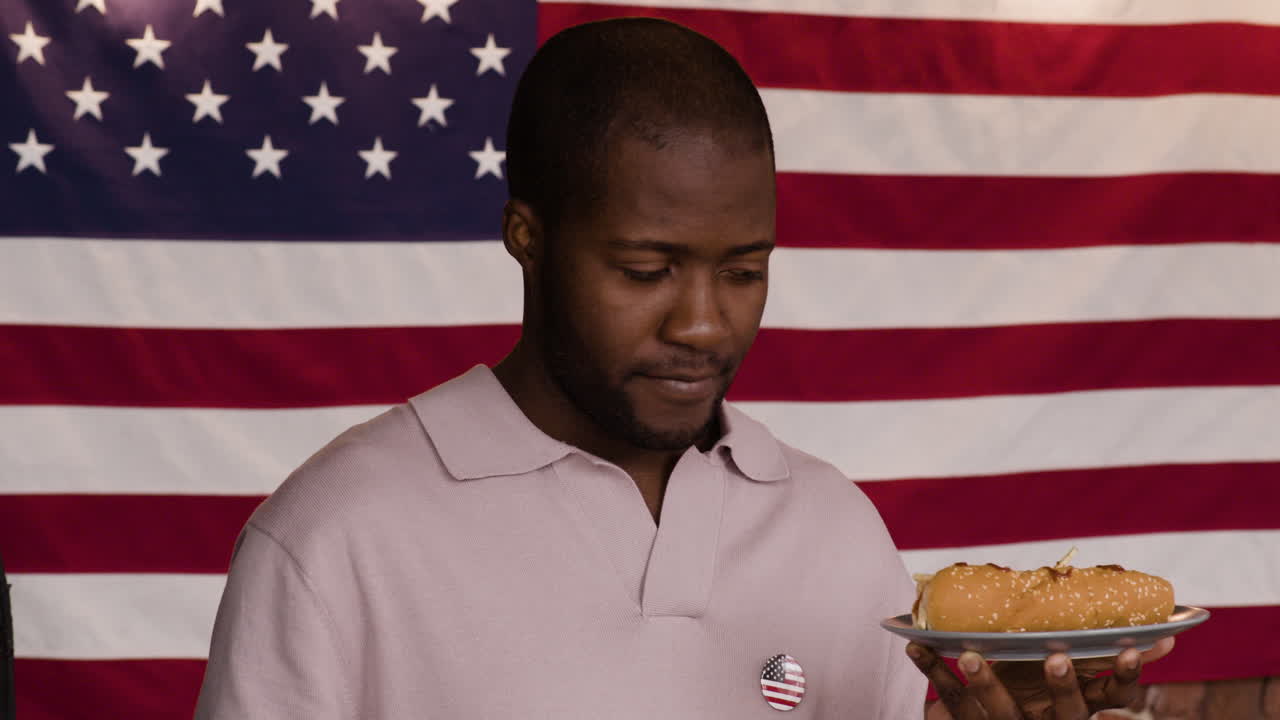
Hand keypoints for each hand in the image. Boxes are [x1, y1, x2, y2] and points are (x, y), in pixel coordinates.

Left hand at [907, 636, 1174, 718]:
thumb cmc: (1035, 697)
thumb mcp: (1070, 683)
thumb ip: (1100, 659)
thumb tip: (1160, 632)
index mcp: (1077, 710)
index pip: (1115, 698)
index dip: (1125, 676)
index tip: (1129, 649)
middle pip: (1064, 713)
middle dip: (1061, 686)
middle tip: (1055, 656)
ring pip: (999, 713)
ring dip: (984, 683)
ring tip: (971, 653)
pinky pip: (949, 702)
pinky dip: (931, 672)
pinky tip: (915, 644)